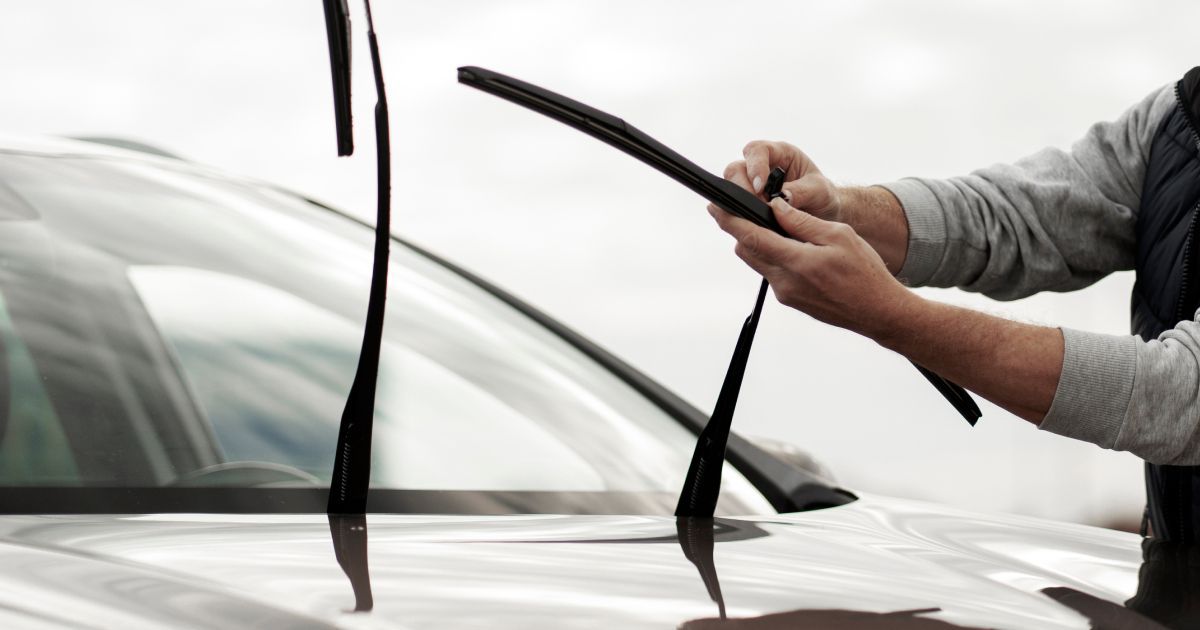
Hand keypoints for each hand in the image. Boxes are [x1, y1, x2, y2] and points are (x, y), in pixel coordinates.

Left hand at [707, 197, 914, 336]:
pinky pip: (772, 273)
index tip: (715, 206)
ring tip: (778, 228)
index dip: (729, 220)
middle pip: (748, 250)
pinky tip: (795, 249)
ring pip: (759, 262)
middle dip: (743, 229)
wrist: (878, 311)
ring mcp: (785, 294)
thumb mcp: (838, 236)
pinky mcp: (790, 300)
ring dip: (760, 243)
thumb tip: (776, 206)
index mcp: (796, 262)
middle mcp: (784, 282)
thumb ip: (802, 222)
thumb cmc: (865, 273)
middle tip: (747, 210)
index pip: (752, 237)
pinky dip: (775, 257)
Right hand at [723, 140, 840, 221]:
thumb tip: (781, 198)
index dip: (755, 167)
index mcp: (780, 154)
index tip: (760, 188)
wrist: (822, 214)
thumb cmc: (822, 196)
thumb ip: (802, 191)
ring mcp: (751, 186)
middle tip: (755, 207)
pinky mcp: (747, 205)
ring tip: (756, 219)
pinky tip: (753, 228)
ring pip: (730, 190)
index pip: (758, 150)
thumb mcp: (819, 191)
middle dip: (741, 188)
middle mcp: (761, 167)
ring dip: (738, 205)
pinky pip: (734, 210)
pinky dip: (740, 219)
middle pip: (736, 170)